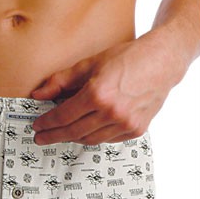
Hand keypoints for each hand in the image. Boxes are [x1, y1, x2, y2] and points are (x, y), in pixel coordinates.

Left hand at [31, 34, 180, 144]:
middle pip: (73, 132)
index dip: (46, 123)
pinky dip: (93, 136)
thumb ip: (60, 81)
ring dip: (72, 137)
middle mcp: (112, 112)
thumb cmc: (125, 58)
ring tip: (60, 134)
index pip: (63, 116)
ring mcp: (125, 124)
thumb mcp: (89, 64)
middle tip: (41, 138)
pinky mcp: (136, 130)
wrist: (163, 61)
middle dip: (53, 136)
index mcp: (97, 94)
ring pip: (89, 139)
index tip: (36, 126)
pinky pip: (106, 139)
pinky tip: (84, 131)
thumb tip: (37, 95)